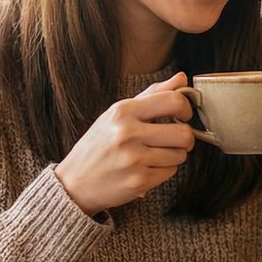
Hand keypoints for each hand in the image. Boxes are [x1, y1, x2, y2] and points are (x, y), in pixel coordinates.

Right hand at [54, 72, 196, 215]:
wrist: (75, 182)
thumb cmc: (99, 145)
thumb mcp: (118, 114)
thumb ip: (152, 95)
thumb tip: (182, 79)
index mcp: (123, 111)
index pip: (173, 101)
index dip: (186, 109)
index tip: (183, 116)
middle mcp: (128, 133)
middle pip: (184, 133)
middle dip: (186, 138)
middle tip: (176, 140)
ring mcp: (133, 159)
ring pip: (179, 155)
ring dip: (174, 156)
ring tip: (156, 155)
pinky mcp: (138, 181)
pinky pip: (170, 172)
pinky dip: (164, 170)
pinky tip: (147, 167)